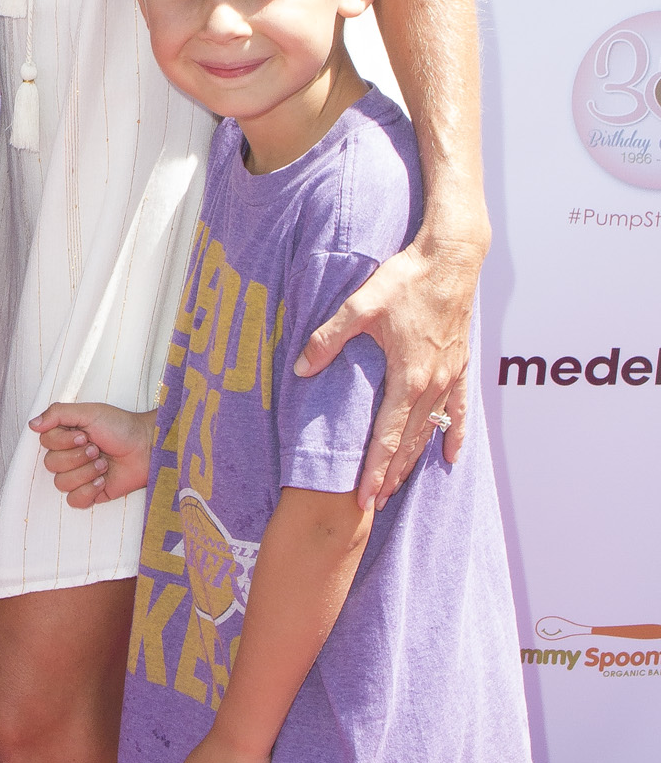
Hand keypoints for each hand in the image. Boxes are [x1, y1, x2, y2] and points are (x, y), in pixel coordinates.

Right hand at [29, 402, 153, 508]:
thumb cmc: (121, 427)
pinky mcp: (90, 493)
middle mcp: (69, 455)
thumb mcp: (89, 412)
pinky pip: (74, 500)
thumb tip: (32, 424)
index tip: (84, 436)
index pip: (46, 443)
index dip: (63, 442)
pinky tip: (103, 481)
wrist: (147, 448)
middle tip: (97, 450)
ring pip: (61, 484)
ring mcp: (79, 476)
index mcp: (66, 435)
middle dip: (77, 457)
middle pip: (51, 464)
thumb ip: (57, 413)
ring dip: (85, 473)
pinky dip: (88, 491)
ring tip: (104, 464)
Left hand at [292, 232, 480, 506]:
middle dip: (390, 475)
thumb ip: (329, 338)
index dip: (374, 469)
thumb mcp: (360, 305)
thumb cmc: (407, 279)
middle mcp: (433, 384)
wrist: (452, 259)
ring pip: (431, 430)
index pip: (387, 436)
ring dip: (414, 460)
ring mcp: (450, 377)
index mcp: (408, 376)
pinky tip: (450, 456)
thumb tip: (302, 367)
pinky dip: (454, 434)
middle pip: (410, 442)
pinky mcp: (461, 366)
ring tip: (398, 486)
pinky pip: (459, 410)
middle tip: (373, 504)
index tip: (363, 497)